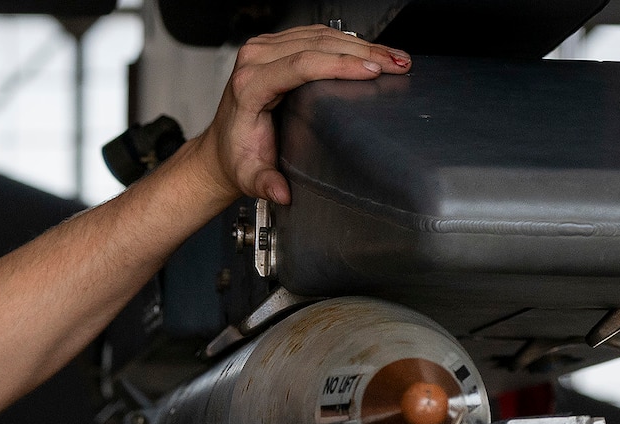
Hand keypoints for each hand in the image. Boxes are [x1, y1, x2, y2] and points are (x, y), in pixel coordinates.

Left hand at [196, 26, 411, 203]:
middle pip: (317, 44)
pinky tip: (370, 52)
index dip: (340, 65)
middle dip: (363, 53)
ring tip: (394, 58)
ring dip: (362, 45)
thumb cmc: (237, 158)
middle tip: (397, 63)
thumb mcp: (250, 177)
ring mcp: (265, 49)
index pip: (302, 64)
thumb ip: (265, 184)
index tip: (372, 71)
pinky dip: (347, 43)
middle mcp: (255, 60)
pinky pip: (316, 35)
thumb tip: (281, 192)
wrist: (222, 149)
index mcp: (250, 85)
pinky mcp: (276, 47)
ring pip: (320, 35)